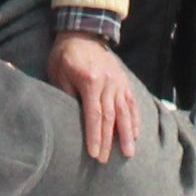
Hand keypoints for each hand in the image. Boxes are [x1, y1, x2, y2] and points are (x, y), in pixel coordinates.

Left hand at [50, 31, 143, 165]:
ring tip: (129, 153)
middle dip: (108, 141)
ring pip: (125, 112)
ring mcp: (119, 82)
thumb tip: (72, 122)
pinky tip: (136, 134)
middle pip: (110, 117)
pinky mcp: (124, 81)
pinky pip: (131, 103)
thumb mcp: (59, 74)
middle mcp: (109, 83)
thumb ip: (68, 96)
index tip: (94, 154)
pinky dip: (135, 120)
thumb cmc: (65, 57)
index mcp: (91, 81)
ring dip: (127, 135)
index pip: (94, 115)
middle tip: (105, 161)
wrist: (82, 33)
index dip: (95, 136)